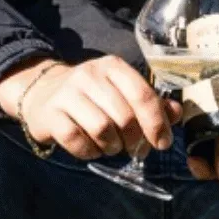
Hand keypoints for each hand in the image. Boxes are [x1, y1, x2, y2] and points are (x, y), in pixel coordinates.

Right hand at [0, 57, 176, 162]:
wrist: (43, 93)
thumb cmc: (92, 96)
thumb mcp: (121, 92)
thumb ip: (150, 103)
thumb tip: (176, 113)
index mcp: (112, 66)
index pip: (142, 95)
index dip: (157, 123)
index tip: (162, 143)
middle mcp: (89, 75)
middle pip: (124, 116)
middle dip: (135, 140)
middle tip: (134, 149)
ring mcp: (67, 94)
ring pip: (102, 129)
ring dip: (112, 146)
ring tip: (111, 146)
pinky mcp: (50, 114)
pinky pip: (77, 141)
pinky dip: (90, 151)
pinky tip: (91, 147)